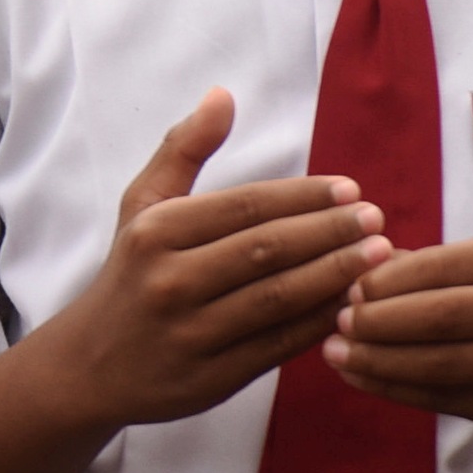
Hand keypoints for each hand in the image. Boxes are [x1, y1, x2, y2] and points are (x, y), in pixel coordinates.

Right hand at [43, 90, 388, 430]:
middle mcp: (170, 280)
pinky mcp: (213, 377)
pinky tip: (352, 303)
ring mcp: (192, 332)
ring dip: (336, 275)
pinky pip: (279, 344)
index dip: (302, 197)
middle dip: (329, 232)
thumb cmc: (131, 273)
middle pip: (266, 250)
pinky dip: (320, 322)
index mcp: (155, 232)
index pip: (244, 207)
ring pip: (278, 297)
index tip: (350, 189)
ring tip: (380, 255)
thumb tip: (223, 95)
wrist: (92, 364)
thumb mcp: (141, 206)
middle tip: (375, 219)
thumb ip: (184, 150)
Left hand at [326, 235, 472, 448]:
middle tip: (336, 324)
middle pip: (439, 316)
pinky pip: (445, 398)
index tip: (345, 290)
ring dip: (378, 360)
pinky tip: (361, 378)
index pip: (438, 266)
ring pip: (439, 363)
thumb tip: (354, 266)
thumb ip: (426, 268)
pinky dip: (395, 389)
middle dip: (377, 322)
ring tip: (336, 354)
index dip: (385, 281)